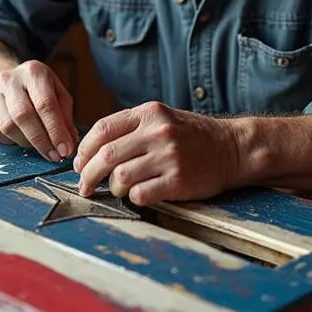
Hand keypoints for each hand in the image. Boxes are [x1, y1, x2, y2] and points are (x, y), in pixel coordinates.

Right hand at [0, 60, 77, 162]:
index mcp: (34, 72)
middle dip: (41, 141)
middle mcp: (10, 79)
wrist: (10, 82)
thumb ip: (66, 118)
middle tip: (54, 156)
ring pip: (7, 126)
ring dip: (27, 143)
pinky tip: (21, 140)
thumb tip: (69, 142)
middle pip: (23, 115)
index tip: (65, 150)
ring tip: (40, 148)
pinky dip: (10, 141)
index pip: (45, 104)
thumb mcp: (58, 96)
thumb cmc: (40, 91)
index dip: (56, 130)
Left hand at [73, 102, 241, 204]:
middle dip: (87, 174)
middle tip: (83, 185)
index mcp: (149, 114)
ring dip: (112, 188)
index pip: (102, 129)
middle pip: (106, 155)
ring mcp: (168, 157)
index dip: (84, 150)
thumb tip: (92, 150)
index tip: (79, 163)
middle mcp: (157, 132)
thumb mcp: (162, 119)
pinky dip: (132, 197)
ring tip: (116, 190)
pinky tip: (137, 195)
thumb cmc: (192, 137)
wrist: (232, 148)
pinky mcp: (178, 181)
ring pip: (120, 176)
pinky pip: (140, 194)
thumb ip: (131, 128)